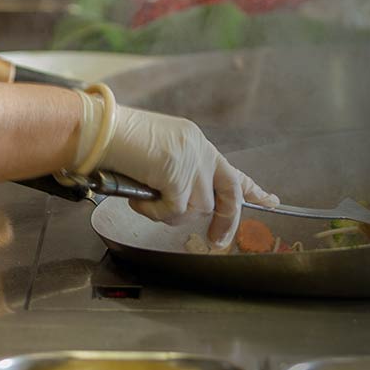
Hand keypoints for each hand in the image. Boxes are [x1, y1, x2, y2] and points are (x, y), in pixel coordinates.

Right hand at [98, 104, 277, 248]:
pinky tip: (137, 197)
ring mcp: (191, 162)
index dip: (252, 188)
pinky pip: (173, 212)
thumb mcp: (156, 155)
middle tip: (217, 240)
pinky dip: (153, 212)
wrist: (98, 130)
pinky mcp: (178, 176)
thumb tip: (175, 201)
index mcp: (195, 143)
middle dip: (226, 221)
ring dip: (168, 213)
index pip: (230, 170)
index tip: (271, 201)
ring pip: (196, 209)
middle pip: (228, 194)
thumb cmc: (115, 142)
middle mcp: (200, 150)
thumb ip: (174, 173)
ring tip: (144, 196)